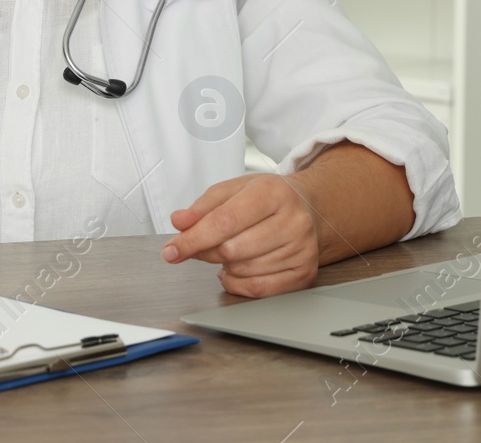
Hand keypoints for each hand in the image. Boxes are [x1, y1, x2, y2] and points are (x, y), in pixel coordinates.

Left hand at [160, 173, 321, 296]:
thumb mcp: (233, 190)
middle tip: (200, 246)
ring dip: (224, 266)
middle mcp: (293, 221)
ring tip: (228, 250)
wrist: (309, 208)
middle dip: (206, 252)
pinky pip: (259, 290)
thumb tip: (179, 222)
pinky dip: (237, 284)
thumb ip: (202, 207)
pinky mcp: (304, 273)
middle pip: (232, 249)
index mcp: (272, 193)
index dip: (193, 239)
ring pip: (244, 271)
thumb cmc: (267, 198)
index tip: (171, 251)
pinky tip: (234, 270)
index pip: (225, 221)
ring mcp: (302, 249)